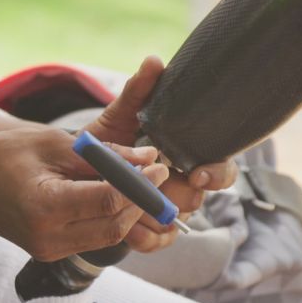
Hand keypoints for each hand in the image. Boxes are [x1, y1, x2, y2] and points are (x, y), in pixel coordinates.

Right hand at [0, 128, 168, 261]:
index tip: (158, 165)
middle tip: (154, 174)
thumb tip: (148, 158)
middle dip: (141, 201)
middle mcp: (47, 237)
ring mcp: (48, 250)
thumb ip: (103, 155)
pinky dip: (111, 219)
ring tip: (139, 183)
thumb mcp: (54, 144)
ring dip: (130, 212)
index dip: (140, 185)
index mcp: (44, 207)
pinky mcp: (51, 253)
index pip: (108, 202)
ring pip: (109, 237)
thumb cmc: (4, 154)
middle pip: (115, 226)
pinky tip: (116, 196)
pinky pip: (94, 239)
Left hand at [78, 56, 239, 251]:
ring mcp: (168, 212)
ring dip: (152, 213)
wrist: (80, 174)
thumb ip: (138, 92)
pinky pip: (156, 241)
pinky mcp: (149, 234)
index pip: (222, 170)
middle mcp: (184, 187)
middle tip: (155, 188)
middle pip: (198, 198)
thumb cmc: (110, 142)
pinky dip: (141, 235)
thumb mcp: (120, 116)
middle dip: (177, 194)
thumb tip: (154, 61)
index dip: (217, 174)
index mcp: (188, 159)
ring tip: (130, 202)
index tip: (198, 172)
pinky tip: (125, 225)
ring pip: (175, 221)